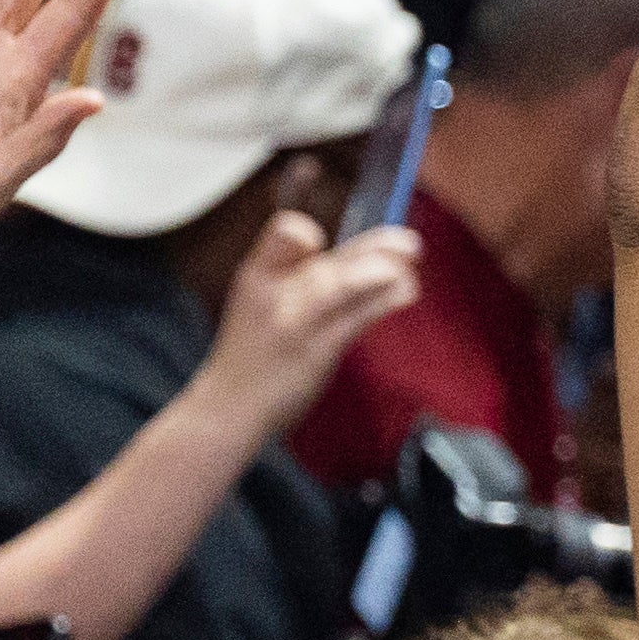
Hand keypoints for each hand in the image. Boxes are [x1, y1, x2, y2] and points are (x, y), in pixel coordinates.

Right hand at [191, 212, 427, 442]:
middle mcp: (274, 293)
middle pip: (329, 259)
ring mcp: (294, 322)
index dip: (313, 232)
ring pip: (343, 283)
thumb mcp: (260, 300)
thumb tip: (356, 252)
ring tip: (410, 263)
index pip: (285, 233)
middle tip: (409, 243)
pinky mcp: (315, 350)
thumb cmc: (252, 354)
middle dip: (375, 245)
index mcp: (257, 274)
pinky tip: (405, 291)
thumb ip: (298, 274)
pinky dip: (384, 299)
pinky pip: (355, 317)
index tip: (340, 240)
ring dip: (383, 269)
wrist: (228, 407)